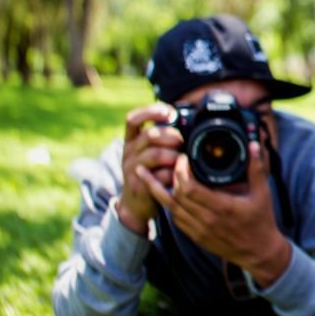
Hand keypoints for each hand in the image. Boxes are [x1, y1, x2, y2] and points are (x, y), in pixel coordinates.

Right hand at [117, 103, 181, 235]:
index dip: (150, 112)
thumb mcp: (149, 152)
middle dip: (172, 136)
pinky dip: (174, 173)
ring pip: (156, 155)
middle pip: (150, 135)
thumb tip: (185, 122)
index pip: (133, 119)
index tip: (169, 113)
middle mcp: (129, 152)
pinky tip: (178, 174)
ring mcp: (132, 169)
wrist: (135, 203)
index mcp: (131, 141)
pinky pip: (160, 175)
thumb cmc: (149, 173)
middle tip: (182, 143)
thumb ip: (161, 138)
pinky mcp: (139, 185)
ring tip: (181, 160)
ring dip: (174, 155)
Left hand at [137, 138, 290, 286]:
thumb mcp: (262, 194)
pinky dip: (168, 204)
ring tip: (143, 173)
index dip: (181, 171)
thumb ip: (256, 168)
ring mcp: (200, 230)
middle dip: (169, 175)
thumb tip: (253, 145)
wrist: (259, 252)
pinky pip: (176, 219)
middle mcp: (207, 220)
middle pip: (176, 196)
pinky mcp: (196, 237)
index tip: (183, 157)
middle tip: (167, 160)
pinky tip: (162, 193)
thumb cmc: (261, 222)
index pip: (191, 188)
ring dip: (157, 190)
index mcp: (222, 207)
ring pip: (171, 208)